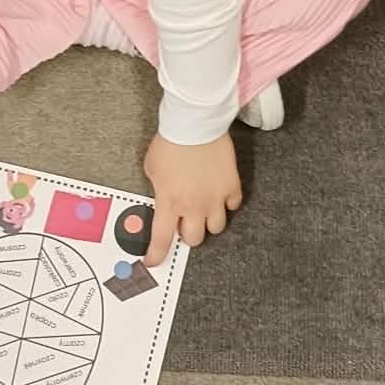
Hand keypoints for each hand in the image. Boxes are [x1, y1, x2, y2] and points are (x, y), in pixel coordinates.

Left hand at [143, 132, 242, 265]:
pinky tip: (219, 193)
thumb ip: (158, 190)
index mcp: (170, 202)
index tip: (153, 261)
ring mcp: (216, 198)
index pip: (162, 238)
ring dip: (208, 221)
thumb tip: (163, 200)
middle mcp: (194, 206)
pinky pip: (233, 205)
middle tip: (184, 221)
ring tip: (203, 208)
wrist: (195, 123)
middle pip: (195, 238)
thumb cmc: (169, 142)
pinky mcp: (232, 186)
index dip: (156, 254)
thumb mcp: (151, 169)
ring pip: (217, 227)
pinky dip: (226, 203)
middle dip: (187, 233)